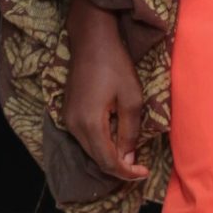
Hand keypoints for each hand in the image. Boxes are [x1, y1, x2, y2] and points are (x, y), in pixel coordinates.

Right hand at [63, 0, 151, 181]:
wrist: (91, 40)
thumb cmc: (115, 65)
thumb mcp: (131, 99)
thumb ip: (129, 132)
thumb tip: (128, 159)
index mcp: (89, 124)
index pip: (108, 161)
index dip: (127, 173)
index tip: (144, 172)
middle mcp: (73, 126)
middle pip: (96, 160)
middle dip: (119, 168)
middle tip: (139, 168)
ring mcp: (67, 119)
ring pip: (89, 151)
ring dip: (109, 157)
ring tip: (130, 156)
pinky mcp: (68, 113)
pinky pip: (84, 139)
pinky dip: (100, 145)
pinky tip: (115, 140)